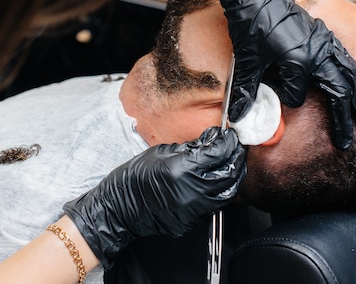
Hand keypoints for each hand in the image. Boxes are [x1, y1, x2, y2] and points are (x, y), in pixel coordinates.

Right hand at [62, 126, 245, 267]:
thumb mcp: (161, 152)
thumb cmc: (135, 177)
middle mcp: (192, 192)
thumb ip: (190, 148)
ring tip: (230, 162)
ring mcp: (194, 210)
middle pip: (229, 172)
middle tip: (235, 145)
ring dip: (233, 175)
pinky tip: (217, 180)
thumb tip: (211, 140)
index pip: (218, 153)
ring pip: (228, 192)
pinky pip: (215, 205)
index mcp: (182, 170)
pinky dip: (221, 191)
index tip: (230, 135)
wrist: (120, 208)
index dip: (228, 142)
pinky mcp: (193, 221)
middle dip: (236, 156)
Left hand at [195, 0, 355, 148]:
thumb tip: (238, 117)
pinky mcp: (323, 33)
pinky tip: (354, 83)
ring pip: (349, 74)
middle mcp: (317, 53)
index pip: (295, 96)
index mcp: (298, 61)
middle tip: (348, 140)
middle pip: (339, 91)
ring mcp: (323, 42)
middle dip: (345, 117)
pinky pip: (345, 58)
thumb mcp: (247, 61)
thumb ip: (246, 91)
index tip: (273, 97)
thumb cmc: (249, 23)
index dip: (283, 99)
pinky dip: (352, 74)